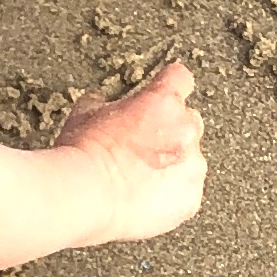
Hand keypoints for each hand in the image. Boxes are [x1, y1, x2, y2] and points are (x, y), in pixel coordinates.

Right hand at [52, 61, 205, 244]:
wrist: (86, 196)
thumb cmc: (84, 154)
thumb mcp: (86, 113)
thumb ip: (106, 101)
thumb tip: (103, 101)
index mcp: (163, 101)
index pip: (179, 78)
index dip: (168, 86)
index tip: (161, 97)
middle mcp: (185, 129)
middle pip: (187, 121)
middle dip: (168, 131)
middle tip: (140, 148)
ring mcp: (192, 165)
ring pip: (189, 159)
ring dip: (171, 164)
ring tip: (138, 179)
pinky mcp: (191, 196)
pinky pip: (186, 190)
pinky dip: (171, 193)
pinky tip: (144, 198)